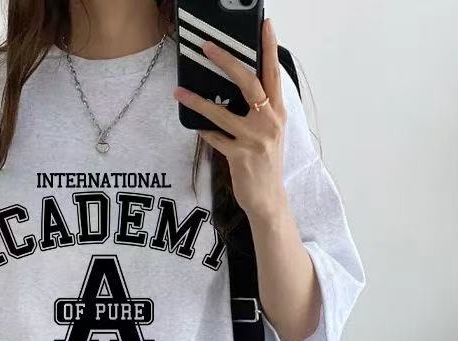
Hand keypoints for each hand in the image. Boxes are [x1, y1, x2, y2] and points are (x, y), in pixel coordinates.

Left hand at [173, 18, 287, 222]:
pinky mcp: (240, 157)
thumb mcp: (268, 134)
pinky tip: (194, 127)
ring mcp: (255, 140)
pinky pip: (216, 139)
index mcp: (278, 113)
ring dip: (198, 101)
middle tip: (207, 46)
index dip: (269, 48)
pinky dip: (204, 132)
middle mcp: (269, 122)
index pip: (273, 74)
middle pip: (249, 83)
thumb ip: (258, 112)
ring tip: (179, 91)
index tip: (265, 24)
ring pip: (223, 112)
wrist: (268, 198)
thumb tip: (234, 91)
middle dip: (227, 61)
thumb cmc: (265, 164)